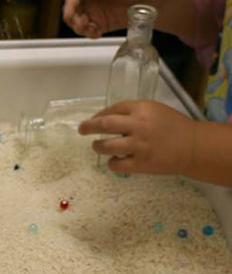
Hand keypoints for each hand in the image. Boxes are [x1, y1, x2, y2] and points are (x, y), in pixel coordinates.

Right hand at [63, 0, 151, 37]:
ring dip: (80, 28)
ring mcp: (93, 10)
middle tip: (82, 25)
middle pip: (72, 10)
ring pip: (77, 22)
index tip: (70, 15)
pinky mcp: (99, 22)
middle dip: (73, 19)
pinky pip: (88, 30)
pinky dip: (89, 34)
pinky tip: (97, 34)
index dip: (70, 5)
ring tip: (91, 30)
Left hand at [78, 100, 195, 174]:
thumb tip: (107, 117)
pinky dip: (111, 163)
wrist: (192, 146)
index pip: (113, 109)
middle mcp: (138, 126)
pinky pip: (117, 164)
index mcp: (141, 109)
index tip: (94, 119)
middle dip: (88, 126)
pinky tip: (113, 161)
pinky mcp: (141, 164)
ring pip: (107, 146)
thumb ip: (133, 111)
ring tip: (96, 146)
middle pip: (104, 124)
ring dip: (98, 146)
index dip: (99, 114)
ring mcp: (138, 146)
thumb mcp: (154, 109)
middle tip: (81, 129)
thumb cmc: (173, 126)